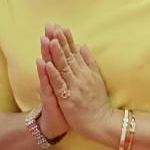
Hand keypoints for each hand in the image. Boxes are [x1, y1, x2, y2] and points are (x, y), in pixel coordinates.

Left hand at [39, 24, 115, 145]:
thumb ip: (89, 62)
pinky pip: (60, 85)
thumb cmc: (98, 102)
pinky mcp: (69, 99)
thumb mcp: (96, 78)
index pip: (75, 52)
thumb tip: (83, 45)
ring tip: (49, 40)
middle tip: (52, 27)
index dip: (67, 39)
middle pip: (68, 56)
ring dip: (56, 53)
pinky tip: (47, 65)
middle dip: (59, 41)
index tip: (60, 26)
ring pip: (64, 68)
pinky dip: (54, 74)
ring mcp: (74, 87)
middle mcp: (81, 77)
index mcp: (86, 71)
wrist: (102, 122)